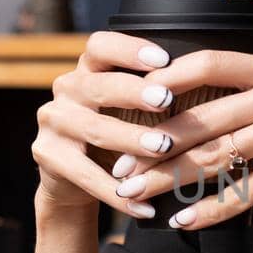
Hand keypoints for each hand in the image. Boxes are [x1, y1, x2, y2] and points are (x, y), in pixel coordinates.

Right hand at [31, 30, 177, 220]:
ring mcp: (52, 121)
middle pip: (98, 86)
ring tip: (163, 148)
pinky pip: (87, 176)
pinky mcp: (46, 155)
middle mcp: (65, 89)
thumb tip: (206, 84)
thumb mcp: (127, 107)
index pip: (100, 46)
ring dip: (131, 140)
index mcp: (87, 69)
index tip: (163, 59)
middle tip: (166, 100)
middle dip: (134, 92)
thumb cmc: (116, 131)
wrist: (72, 177)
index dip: (129, 49)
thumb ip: (151, 92)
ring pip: (95, 129)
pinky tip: (147, 206)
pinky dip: (119, 195)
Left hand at [108, 49, 252, 232]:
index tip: (132, 97)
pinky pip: (241, 192)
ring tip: (135, 193)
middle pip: (203, 117)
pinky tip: (181, 220)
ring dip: (168, 178)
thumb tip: (191, 106)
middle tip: (119, 163)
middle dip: (153, 143)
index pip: (211, 62)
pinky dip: (208, 209)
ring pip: (214, 155)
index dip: (167, 77)